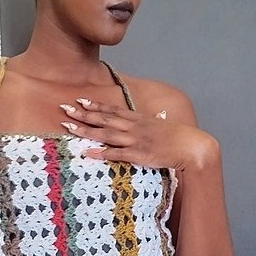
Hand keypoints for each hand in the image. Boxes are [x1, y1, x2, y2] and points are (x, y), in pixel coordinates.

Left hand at [59, 99, 216, 170]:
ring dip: (87, 131)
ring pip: (106, 134)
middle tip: (64, 109)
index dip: (95, 106)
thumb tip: (146, 119)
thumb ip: (147, 123)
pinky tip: (87, 152)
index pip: (112, 110)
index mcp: (137, 119)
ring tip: (69, 127)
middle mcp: (133, 127)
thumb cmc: (176, 137)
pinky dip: (101, 153)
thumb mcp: (159, 125)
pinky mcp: (138, 154)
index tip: (79, 101)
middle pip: (104, 119)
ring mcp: (135, 140)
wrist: (191, 146)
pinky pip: (116, 154)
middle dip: (83, 114)